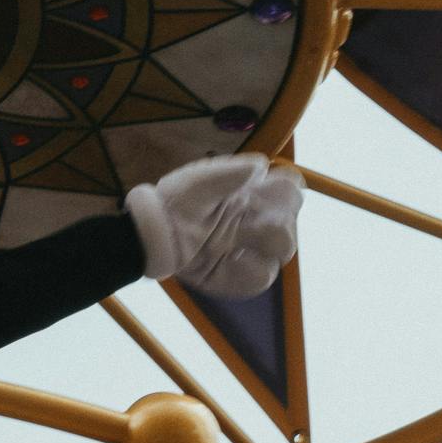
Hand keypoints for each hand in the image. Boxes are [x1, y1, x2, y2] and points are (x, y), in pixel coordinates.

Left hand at [126, 154, 301, 299]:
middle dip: (279, 218)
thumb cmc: (175, 201)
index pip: (288, 189)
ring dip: (268, 242)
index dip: (287, 190)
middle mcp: (254, 221)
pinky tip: (232, 258)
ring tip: (238, 239)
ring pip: (282, 248)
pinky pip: (261, 276)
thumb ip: (229, 173)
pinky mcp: (237, 275)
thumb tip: (262, 166)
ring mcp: (248, 249)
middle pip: (290, 219)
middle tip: (254, 218)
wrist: (151, 235)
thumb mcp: (198, 181)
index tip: (274, 188)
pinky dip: (252, 268)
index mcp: (250, 195)